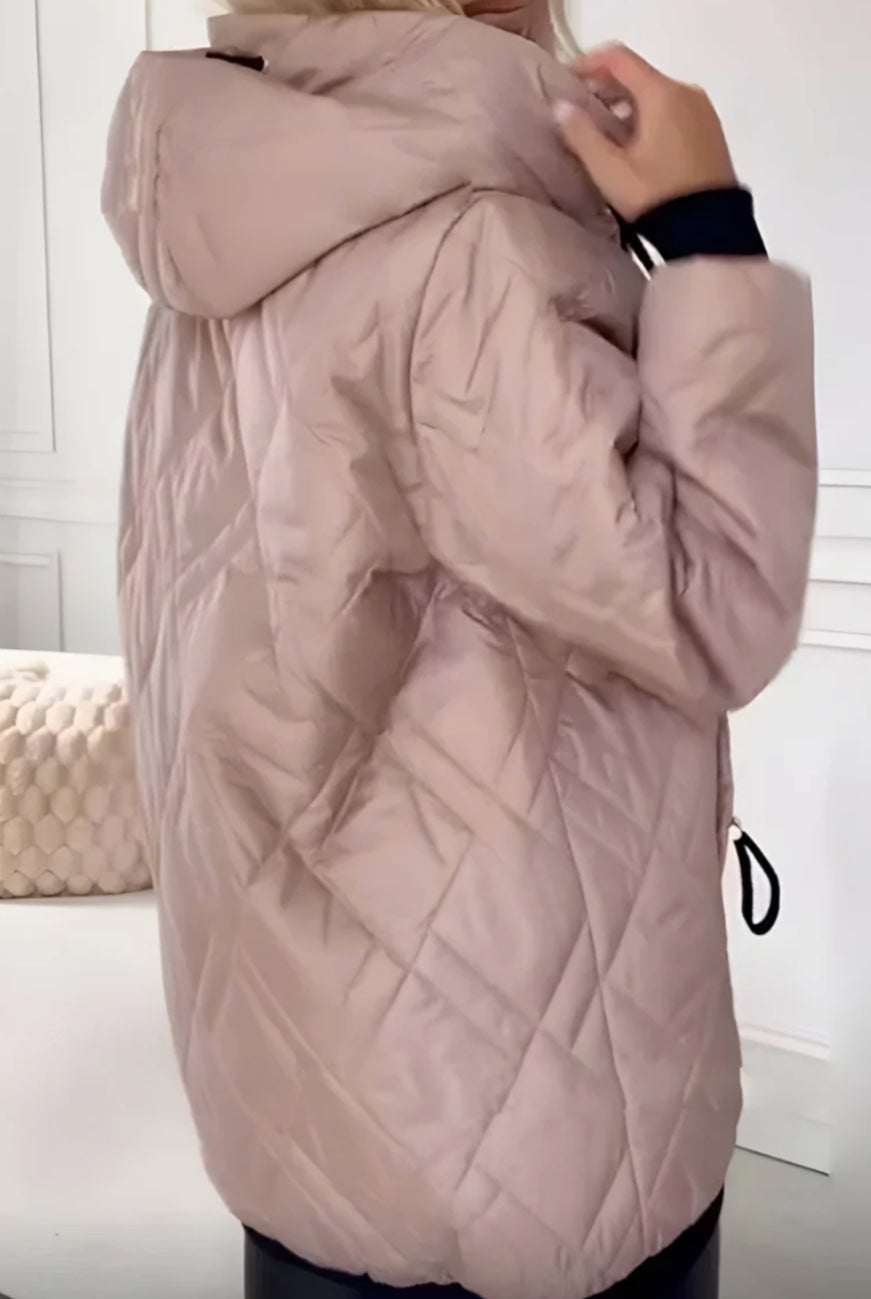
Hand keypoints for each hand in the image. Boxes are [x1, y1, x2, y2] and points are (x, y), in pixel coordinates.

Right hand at [555, 45, 736, 222]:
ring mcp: (702, 110)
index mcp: (661, 93)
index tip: (568, 82)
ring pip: (657, 95)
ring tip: (607, 137)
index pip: (619, 59)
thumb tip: (561, 108)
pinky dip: (650, 118)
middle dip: (607, 90)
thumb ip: (582, 136)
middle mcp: (686, 91)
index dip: (589, 64)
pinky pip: (674, 111)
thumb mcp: (610, 171)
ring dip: (628, 107)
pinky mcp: (711, 130)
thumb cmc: (656, 196)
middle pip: (639, 76)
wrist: (709, 229)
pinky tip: (637, 147)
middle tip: (583, 114)